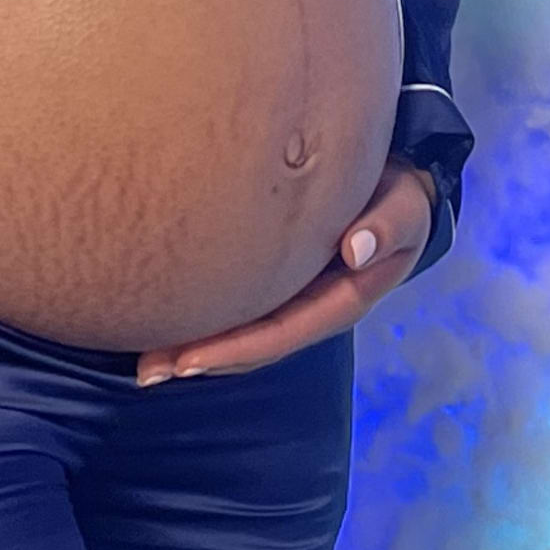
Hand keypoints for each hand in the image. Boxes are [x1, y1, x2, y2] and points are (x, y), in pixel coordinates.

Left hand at [136, 163, 436, 384]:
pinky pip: (235, 305)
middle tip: (149, 369)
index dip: (237, 349)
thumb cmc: (397, 194)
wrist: (392, 180)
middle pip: (252, 345)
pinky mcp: (273, 278)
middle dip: (202, 359)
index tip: (190, 360)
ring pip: (239, 331)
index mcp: (341, 300)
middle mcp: (310, 307)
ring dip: (193, 347)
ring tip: (144, 362)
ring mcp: (290, 297)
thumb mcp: (405, 208)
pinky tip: (161, 318)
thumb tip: (356, 249)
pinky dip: (200, 316)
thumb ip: (388, 226)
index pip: (283, 332)